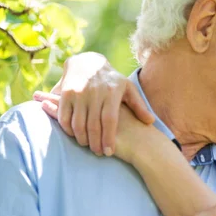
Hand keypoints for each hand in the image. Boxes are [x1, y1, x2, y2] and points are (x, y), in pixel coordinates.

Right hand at [36, 92, 162, 163]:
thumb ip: (139, 105)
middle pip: (94, 125)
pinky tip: (75, 135)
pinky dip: (68, 130)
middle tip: (98, 153)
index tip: (109, 152)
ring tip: (88, 146)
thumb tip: (150, 121)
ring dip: (82, 138)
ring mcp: (78, 93)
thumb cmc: (111, 80)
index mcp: (112, 92)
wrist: (87, 62)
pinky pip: (64, 117)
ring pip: (78, 123)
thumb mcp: (128, 88)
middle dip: (96, 143)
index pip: (110, 120)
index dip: (109, 138)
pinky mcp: (65, 94)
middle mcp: (94, 92)